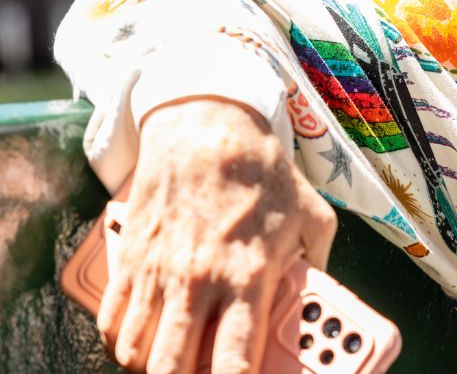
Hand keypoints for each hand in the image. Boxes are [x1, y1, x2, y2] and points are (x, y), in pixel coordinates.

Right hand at [97, 97, 338, 373]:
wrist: (206, 129)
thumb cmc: (263, 175)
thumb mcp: (311, 217)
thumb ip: (317, 266)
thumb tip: (320, 301)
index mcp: (248, 276)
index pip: (234, 359)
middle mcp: (197, 282)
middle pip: (173, 368)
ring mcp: (158, 273)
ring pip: (136, 353)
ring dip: (155, 365)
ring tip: (179, 360)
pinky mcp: (130, 261)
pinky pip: (114, 323)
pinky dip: (125, 342)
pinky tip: (148, 339)